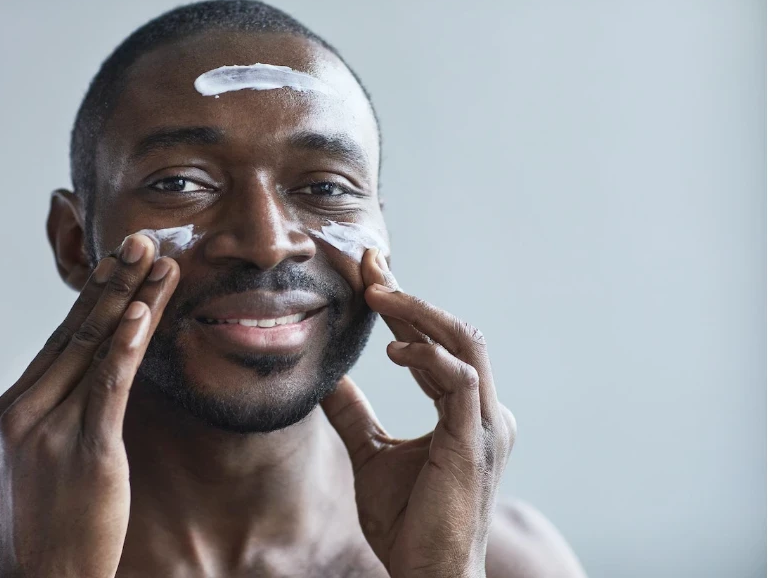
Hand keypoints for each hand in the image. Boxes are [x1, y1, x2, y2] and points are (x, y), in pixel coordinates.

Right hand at [0, 233, 178, 577]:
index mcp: (9, 410)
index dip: (94, 298)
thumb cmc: (47, 523)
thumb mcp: (36, 461)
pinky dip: (127, 344)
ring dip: (131, 298)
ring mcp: (47, 429)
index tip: (118, 262)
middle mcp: (21, 411)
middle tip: (139, 238)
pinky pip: (108, 385)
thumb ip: (53, 416)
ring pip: (95, 348)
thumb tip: (89, 380)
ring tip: (158, 259)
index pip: (58, 341)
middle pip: (75, 332)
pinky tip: (144, 311)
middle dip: (112, 281)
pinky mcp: (83, 450)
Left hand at [321, 249, 516, 577]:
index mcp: (463, 411)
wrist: (428, 574)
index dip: (404, 307)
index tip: (370, 275)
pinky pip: (460, 381)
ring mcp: (484, 424)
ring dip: (421, 313)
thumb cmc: (408, 522)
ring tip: (378, 293)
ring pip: (465, 343)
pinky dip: (428, 357)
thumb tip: (328, 379)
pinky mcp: (475, 441)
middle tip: (370, 266)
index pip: (434, 344)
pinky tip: (393, 349)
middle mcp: (483, 410)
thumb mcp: (370, 455)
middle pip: (452, 332)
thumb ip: (354, 415)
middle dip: (410, 295)